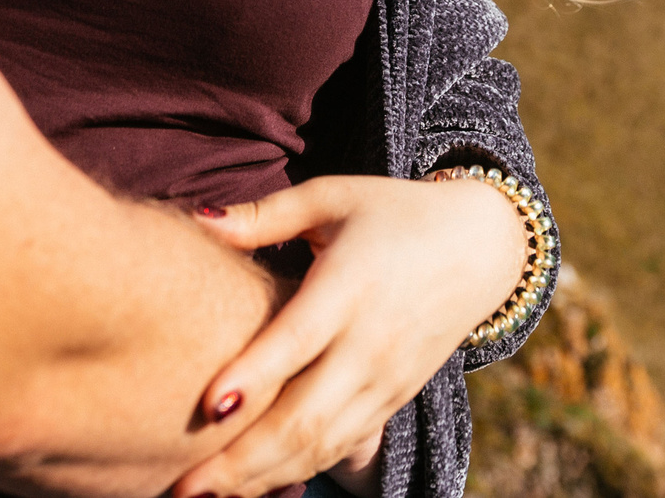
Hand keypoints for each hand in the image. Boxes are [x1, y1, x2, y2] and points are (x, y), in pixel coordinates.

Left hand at [166, 173, 529, 497]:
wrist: (482, 246)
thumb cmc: (393, 212)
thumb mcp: (332, 197)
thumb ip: (264, 215)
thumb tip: (195, 218)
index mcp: (351, 285)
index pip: (298, 339)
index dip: (254, 374)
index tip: (208, 406)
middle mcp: (371, 342)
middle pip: (306, 415)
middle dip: (242, 457)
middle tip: (181, 486)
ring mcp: (386, 380)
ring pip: (322, 444)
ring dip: (263, 477)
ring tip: (204, 494)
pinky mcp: (394, 400)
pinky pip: (343, 446)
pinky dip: (298, 470)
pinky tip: (252, 485)